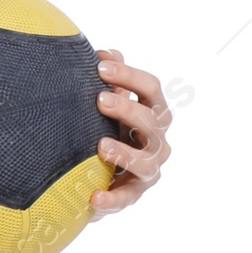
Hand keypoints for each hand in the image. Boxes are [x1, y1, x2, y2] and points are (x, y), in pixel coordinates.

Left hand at [89, 50, 170, 216]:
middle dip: (127, 108)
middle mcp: (157, 140)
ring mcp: (149, 169)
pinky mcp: (134, 194)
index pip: (150, 89)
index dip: (129, 76)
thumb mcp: (110, 106)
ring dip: (124, 152)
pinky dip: (111, 200)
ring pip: (146, 161)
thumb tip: (108, 52)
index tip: (100, 66)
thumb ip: (112, 82)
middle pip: (152, 121)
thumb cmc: (110, 130)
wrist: (102, 175)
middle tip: (99, 100)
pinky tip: (94, 197)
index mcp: (153, 112)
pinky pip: (125, 199)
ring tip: (100, 146)